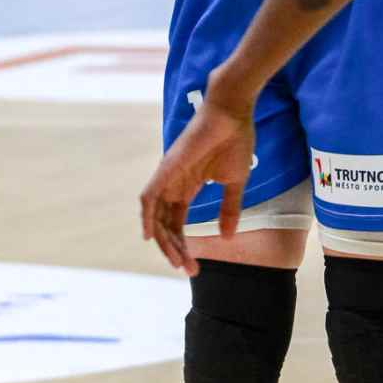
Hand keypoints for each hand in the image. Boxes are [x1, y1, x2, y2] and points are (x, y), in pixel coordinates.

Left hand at [140, 92, 255, 274]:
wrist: (233, 113)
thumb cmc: (235, 140)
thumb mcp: (234, 183)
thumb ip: (228, 209)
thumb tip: (227, 236)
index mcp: (188, 186)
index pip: (177, 222)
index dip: (183, 245)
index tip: (194, 266)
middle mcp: (174, 183)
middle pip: (166, 224)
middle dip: (175, 249)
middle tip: (188, 269)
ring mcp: (169, 175)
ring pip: (156, 215)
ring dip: (164, 241)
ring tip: (177, 261)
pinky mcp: (167, 168)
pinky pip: (149, 196)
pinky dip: (147, 216)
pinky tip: (151, 237)